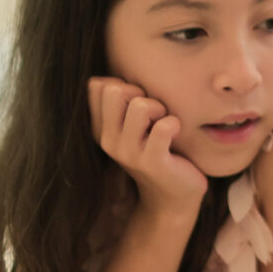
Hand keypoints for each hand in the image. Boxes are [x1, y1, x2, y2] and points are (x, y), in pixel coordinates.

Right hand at [88, 76, 206, 213]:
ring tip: (165, 125)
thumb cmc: (158, 149)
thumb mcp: (133, 125)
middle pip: (116, 90)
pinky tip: (175, 133)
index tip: (136, 102)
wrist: (174, 194)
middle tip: (154, 113)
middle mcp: (109, 140)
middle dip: (140, 93)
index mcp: (100, 128)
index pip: (97, 85)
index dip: (122, 84)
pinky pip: (163, 128)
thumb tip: (114, 77)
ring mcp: (130, 153)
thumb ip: (122, 100)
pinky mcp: (154, 162)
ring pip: (141, 106)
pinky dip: (174, 124)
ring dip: (160, 109)